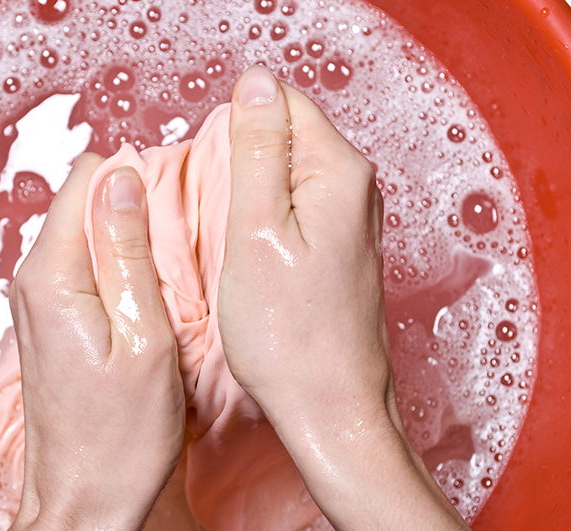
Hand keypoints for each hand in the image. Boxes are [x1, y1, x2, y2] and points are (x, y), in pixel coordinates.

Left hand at [6, 155, 185, 530]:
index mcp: (54, 275)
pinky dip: (117, 269)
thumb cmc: (120, 436)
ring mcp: (37, 301)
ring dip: (129, 242)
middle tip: (178, 252)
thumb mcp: (144, 337)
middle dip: (133, 208)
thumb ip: (128, 250)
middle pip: (85, 200)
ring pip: (86, 233)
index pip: (87, 178)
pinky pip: (84, 266)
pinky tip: (146, 303)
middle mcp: (33, 280)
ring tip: (166, 282)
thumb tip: (122, 176)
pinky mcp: (48, 320)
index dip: (136, 178)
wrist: (84, 501)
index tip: (175, 208)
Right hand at [219, 65, 472, 530]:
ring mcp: (348, 220)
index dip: (233, 133)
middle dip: (239, 165)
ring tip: (232, 245)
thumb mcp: (255, 231)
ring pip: (281, 176)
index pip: (278, 102)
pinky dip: (260, 223)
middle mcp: (354, 188)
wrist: (328, 407)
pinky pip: (289, 210)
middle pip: (280, 137)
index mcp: (338, 171)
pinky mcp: (335, 248)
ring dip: (246, 197)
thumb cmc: (289, 334)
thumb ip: (256, 150)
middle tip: (222, 223)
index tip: (216, 183)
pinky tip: (248, 260)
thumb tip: (253, 84)